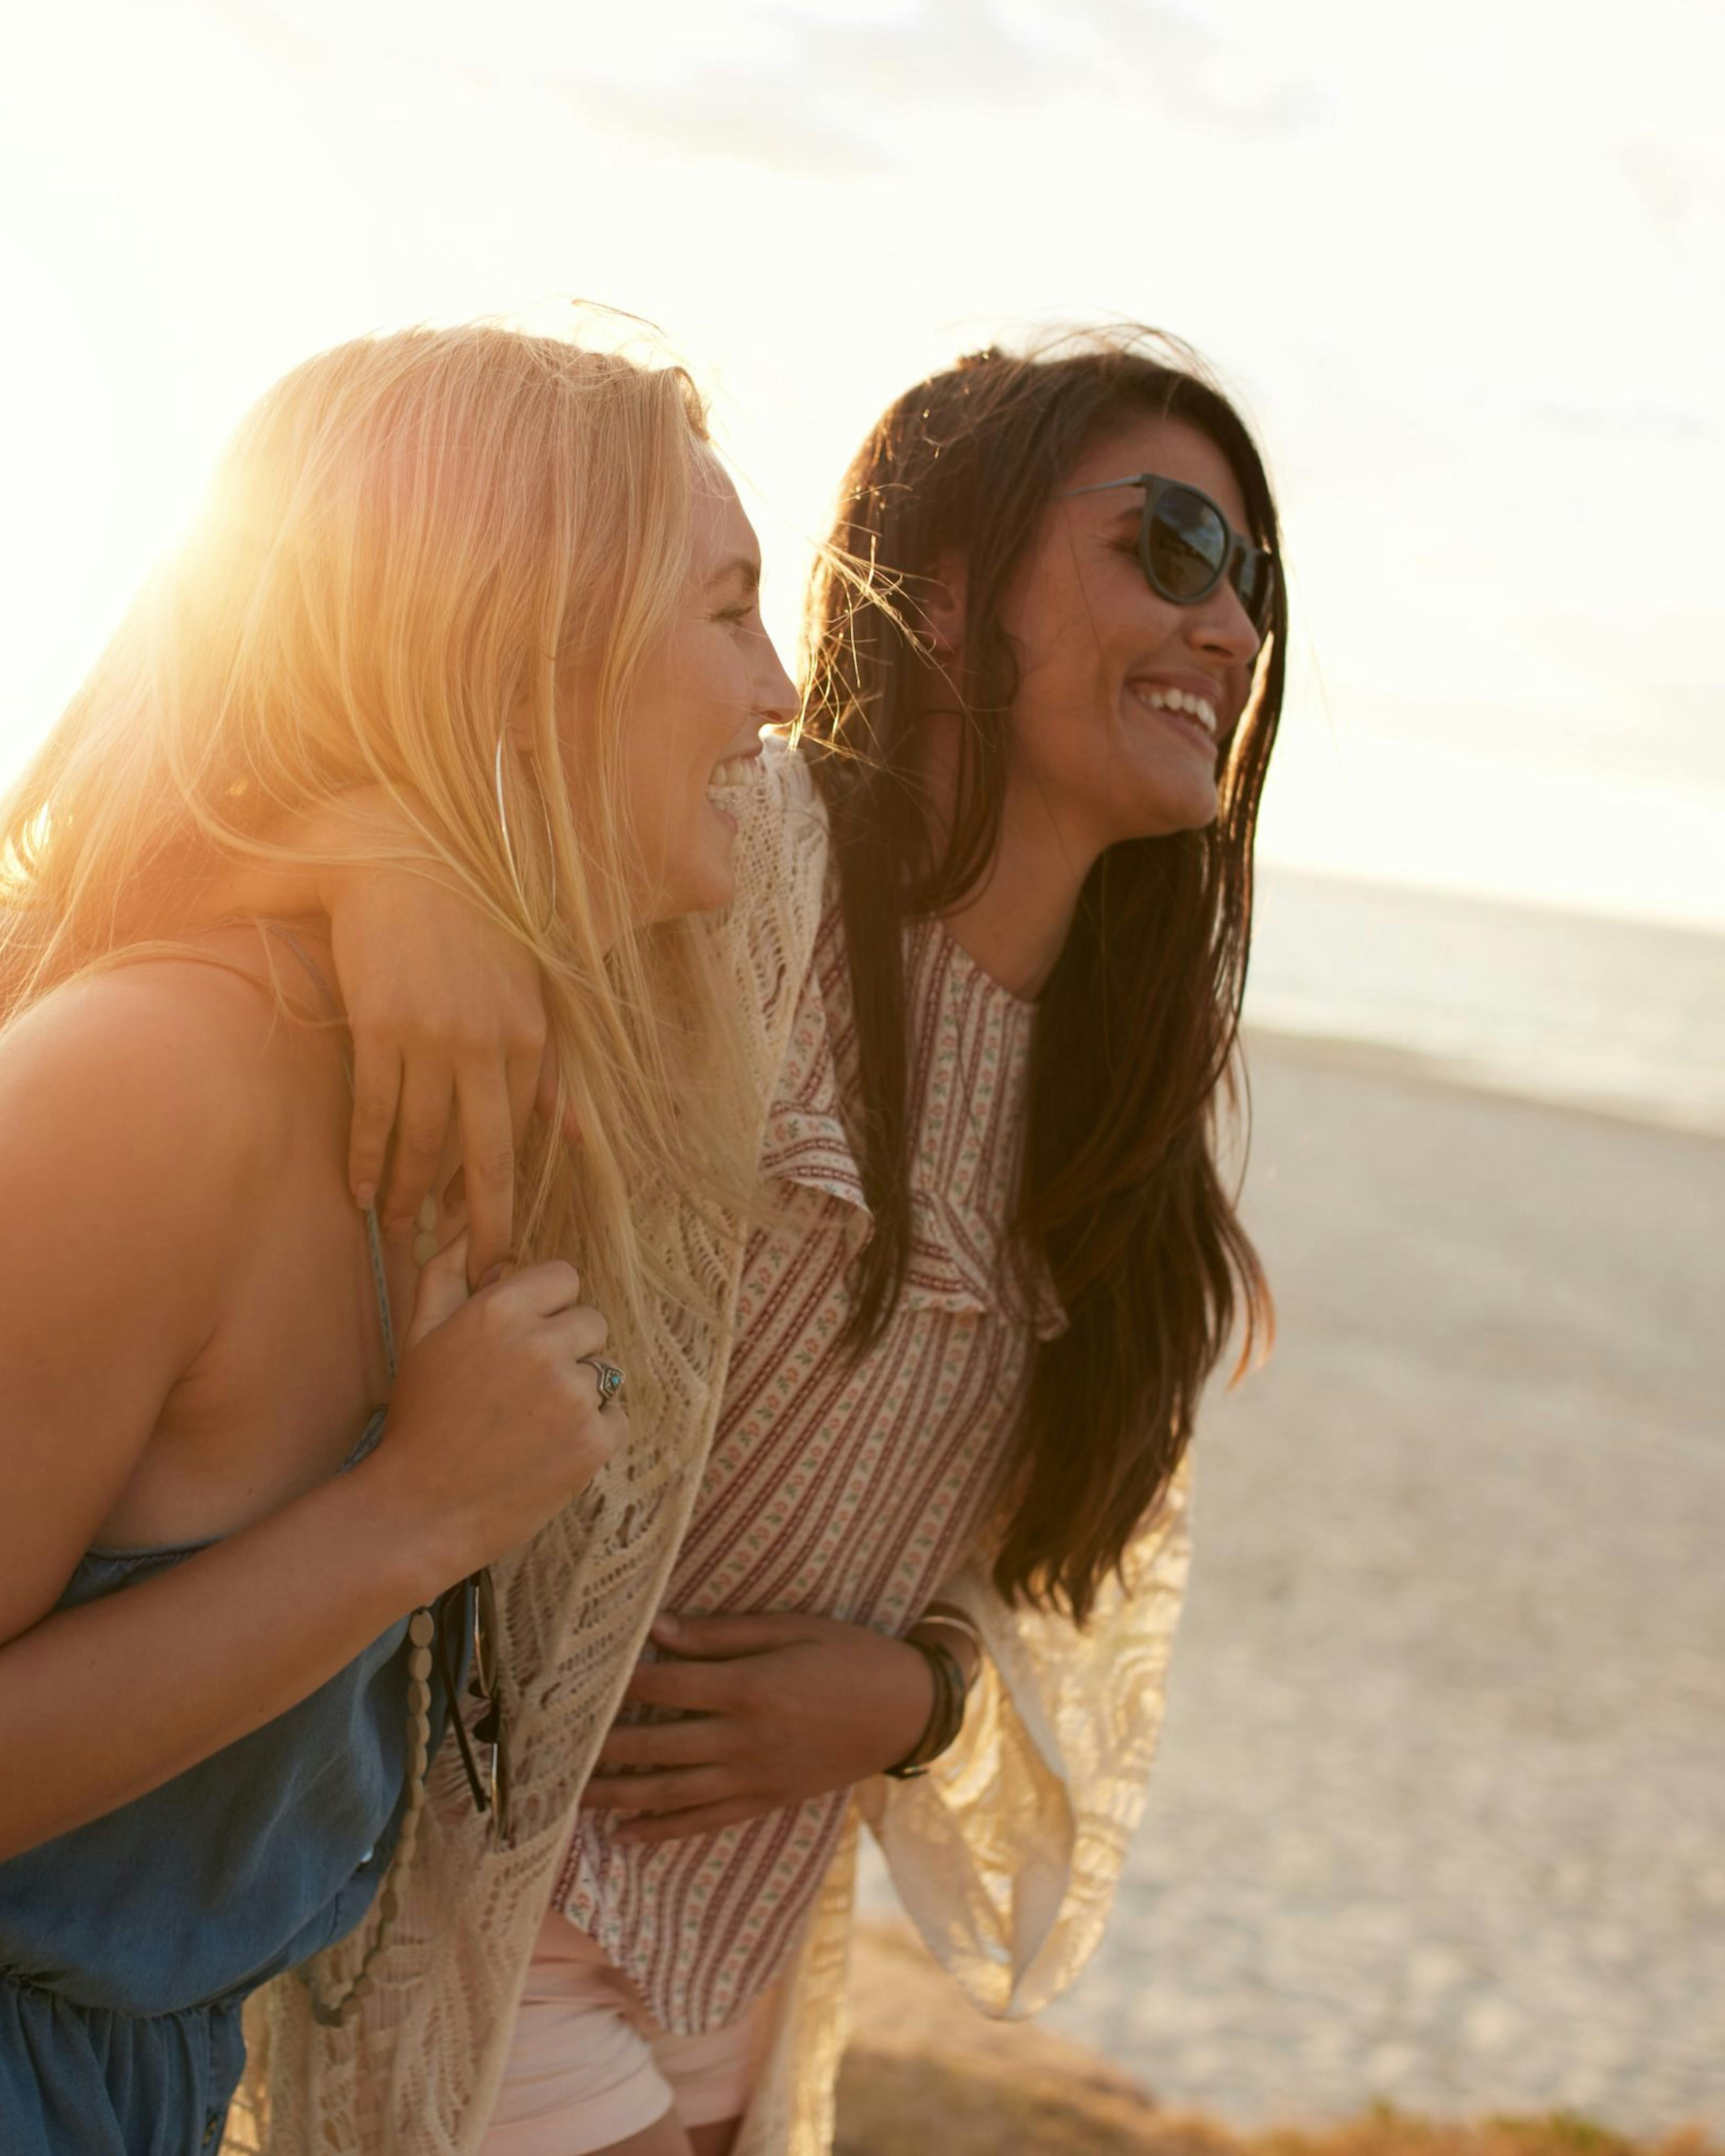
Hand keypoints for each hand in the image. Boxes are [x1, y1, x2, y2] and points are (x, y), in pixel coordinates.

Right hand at [323, 849, 556, 1281]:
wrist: (407, 862)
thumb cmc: (472, 932)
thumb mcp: (528, 995)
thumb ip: (550, 1070)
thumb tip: (580, 1136)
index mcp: (529, 1039)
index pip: (517, 1137)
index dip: (503, 1194)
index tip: (493, 1236)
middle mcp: (488, 1045)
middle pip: (483, 1158)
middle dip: (478, 1225)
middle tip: (471, 1275)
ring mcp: (433, 1038)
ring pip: (422, 1142)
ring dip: (409, 1197)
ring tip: (398, 1234)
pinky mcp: (382, 1027)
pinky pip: (375, 1112)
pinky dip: (368, 1159)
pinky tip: (361, 1191)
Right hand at [362, 1232, 624, 1594]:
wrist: (420, 1510)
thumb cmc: (419, 1419)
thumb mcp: (419, 1335)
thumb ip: (446, 1272)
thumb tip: (468, 1227)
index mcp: (500, 1310)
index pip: (565, 1278)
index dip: (546, 1307)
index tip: (523, 1337)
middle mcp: (543, 1345)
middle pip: (591, 1322)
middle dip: (566, 1348)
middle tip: (522, 1388)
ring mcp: (574, 1395)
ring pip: (603, 1371)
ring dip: (577, 1392)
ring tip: (528, 1423)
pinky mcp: (595, 1443)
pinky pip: (617, 1417)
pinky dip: (592, 1433)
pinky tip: (547, 1449)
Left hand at [580, 1611, 934, 1843]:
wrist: (906, 1710)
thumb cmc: (850, 1655)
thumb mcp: (792, 1628)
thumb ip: (723, 1634)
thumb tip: (661, 1632)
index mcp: (748, 1688)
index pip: (666, 1686)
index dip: (620, 1683)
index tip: (577, 1680)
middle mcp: (743, 1739)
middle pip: (657, 1746)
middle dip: (602, 1748)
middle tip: (552, 1749)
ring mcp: (754, 1776)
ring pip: (671, 1792)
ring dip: (618, 1796)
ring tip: (571, 1798)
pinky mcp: (766, 1799)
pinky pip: (706, 1821)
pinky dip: (664, 1830)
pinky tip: (627, 1835)